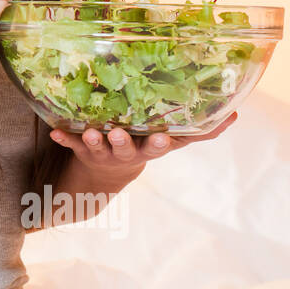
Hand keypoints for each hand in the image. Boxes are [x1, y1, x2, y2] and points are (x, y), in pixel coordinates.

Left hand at [50, 111, 239, 178]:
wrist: (109, 174)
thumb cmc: (146, 146)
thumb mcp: (174, 140)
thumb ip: (202, 130)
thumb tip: (235, 114)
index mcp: (149, 148)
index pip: (159, 147)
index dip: (160, 144)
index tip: (161, 138)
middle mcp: (127, 152)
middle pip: (127, 149)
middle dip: (124, 143)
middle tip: (119, 134)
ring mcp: (103, 152)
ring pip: (98, 147)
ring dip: (92, 140)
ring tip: (88, 132)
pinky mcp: (82, 149)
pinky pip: (70, 143)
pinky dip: (63, 138)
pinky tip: (54, 131)